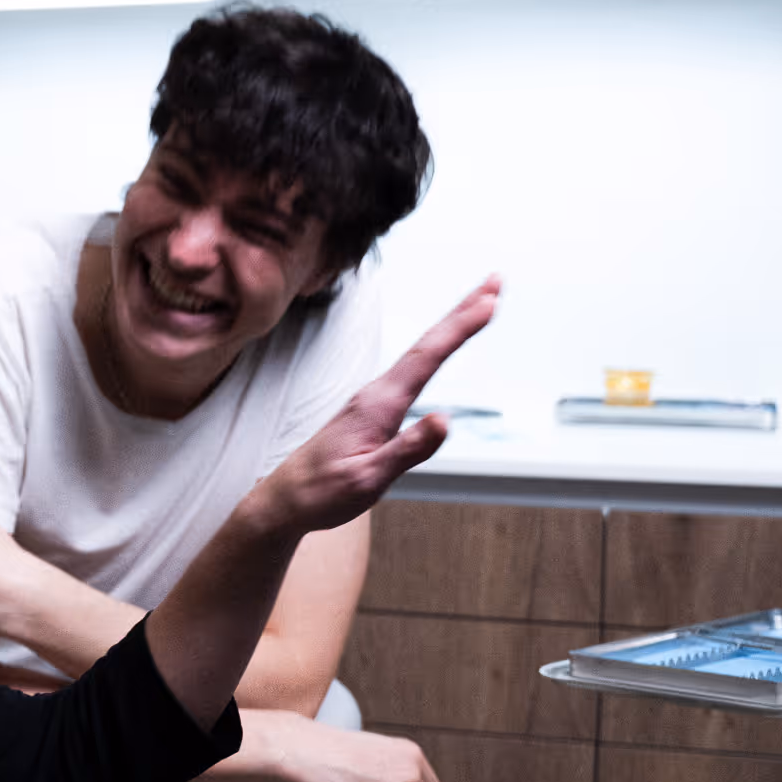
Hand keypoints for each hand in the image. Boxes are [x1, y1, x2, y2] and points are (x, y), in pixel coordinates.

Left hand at [255, 277, 499, 534]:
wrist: (286, 500)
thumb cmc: (322, 492)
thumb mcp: (368, 479)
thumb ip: (406, 450)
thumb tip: (445, 419)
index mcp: (377, 406)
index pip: (426, 358)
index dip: (460, 328)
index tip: (489, 302)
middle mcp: (375, 394)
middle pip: (426, 344)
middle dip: (463, 311)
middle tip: (495, 281)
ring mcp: (373, 400)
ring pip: (419, 354)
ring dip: (451, 326)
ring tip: (479, 304)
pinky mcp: (371, 410)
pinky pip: (411, 370)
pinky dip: (433, 351)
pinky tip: (439, 349)